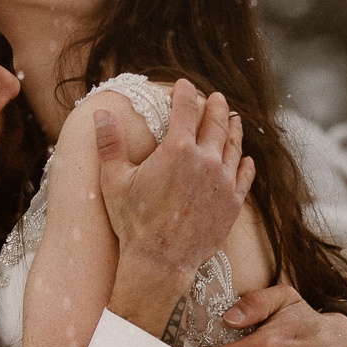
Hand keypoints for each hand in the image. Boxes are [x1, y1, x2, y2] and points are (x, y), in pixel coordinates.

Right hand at [94, 79, 253, 281]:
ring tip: (233, 119)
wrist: (161, 261)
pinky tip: (246, 159)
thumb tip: (100, 114)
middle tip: (214, 97)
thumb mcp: (114, 181)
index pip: (185, 109)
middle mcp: (206, 160)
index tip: (183, 85)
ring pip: (234, 146)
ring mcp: (223, 181)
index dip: (184, 93)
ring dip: (233, 129)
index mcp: (177, 150)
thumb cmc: (134, 223)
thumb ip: (109, 144)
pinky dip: (245, 163)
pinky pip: (244, 175)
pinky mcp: (232, 203)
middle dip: (214, 106)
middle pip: (215, 123)